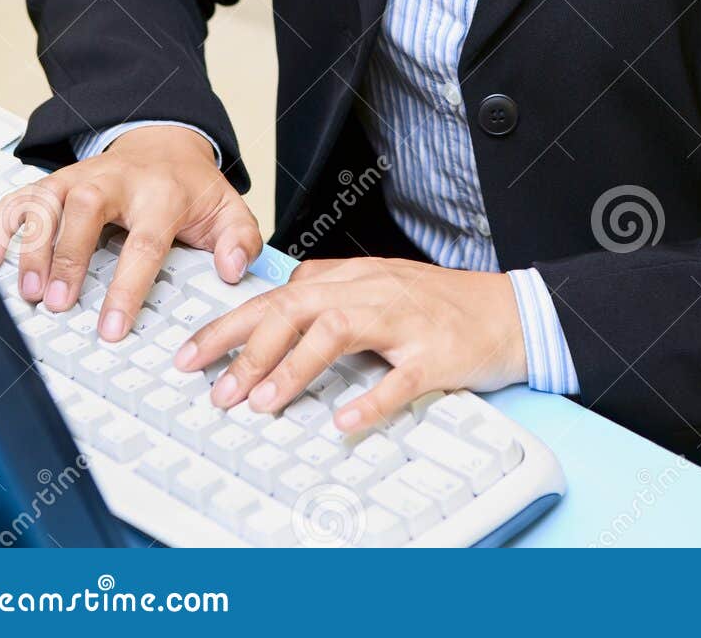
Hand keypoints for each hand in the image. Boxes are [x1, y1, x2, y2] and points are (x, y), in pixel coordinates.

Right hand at [0, 125, 262, 341]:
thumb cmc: (191, 188)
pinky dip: (2, 226)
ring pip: (50, 201)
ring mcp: (83, 178)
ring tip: (29, 292)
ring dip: (33, 246)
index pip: (145, 242)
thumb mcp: (227, 209)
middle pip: (86, 209)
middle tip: (57, 302)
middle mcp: (118, 181)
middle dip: (68, 254)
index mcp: (163, 193)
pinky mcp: (57, 181)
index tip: (111, 327)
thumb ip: (240, 240)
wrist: (166, 142)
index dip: (127, 287)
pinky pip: (23, 198)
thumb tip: (232, 269)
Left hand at [172, 255, 527, 432]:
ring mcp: (405, 319)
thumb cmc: (441, 305)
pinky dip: (370, 400)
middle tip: (214, 389)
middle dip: (247, 347)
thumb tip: (276, 305)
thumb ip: (329, 292)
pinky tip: (344, 423)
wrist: (509, 311)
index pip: (278, 295)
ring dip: (293, 367)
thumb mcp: (378, 287)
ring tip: (263, 404)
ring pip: (338, 330)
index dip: (229, 324)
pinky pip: (400, 377)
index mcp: (354, 277)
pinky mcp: (436, 352)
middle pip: (296, 307)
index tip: (191, 355)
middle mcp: (372, 290)